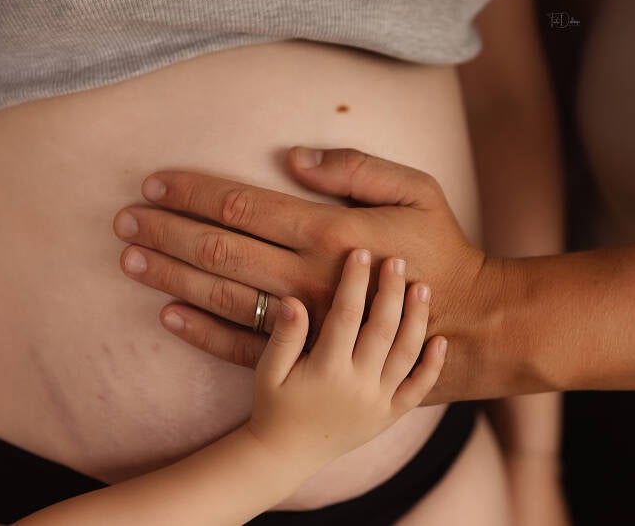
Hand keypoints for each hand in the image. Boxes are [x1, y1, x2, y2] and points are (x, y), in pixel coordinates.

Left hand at [113, 146, 493, 401]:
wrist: (464, 324)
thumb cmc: (439, 249)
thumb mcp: (416, 190)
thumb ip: (356, 168)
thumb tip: (294, 157)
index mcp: (330, 231)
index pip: (243, 205)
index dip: (194, 192)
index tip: (155, 183)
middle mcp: (307, 275)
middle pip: (219, 249)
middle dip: (167, 232)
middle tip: (124, 221)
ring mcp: (303, 320)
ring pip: (221, 294)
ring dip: (171, 275)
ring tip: (131, 261)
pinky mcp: (304, 354)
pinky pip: (241, 345)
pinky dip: (200, 330)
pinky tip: (167, 314)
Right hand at [245, 250, 446, 465]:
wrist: (286, 454)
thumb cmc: (273, 406)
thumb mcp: (268, 371)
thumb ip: (284, 336)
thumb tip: (293, 300)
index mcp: (327, 370)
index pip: (346, 316)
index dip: (354, 282)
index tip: (360, 253)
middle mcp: (358, 385)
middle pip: (383, 329)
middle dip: (391, 291)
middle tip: (397, 260)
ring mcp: (378, 402)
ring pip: (406, 354)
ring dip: (417, 318)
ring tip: (422, 287)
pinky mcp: (389, 416)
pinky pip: (418, 390)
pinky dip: (433, 366)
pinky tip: (440, 340)